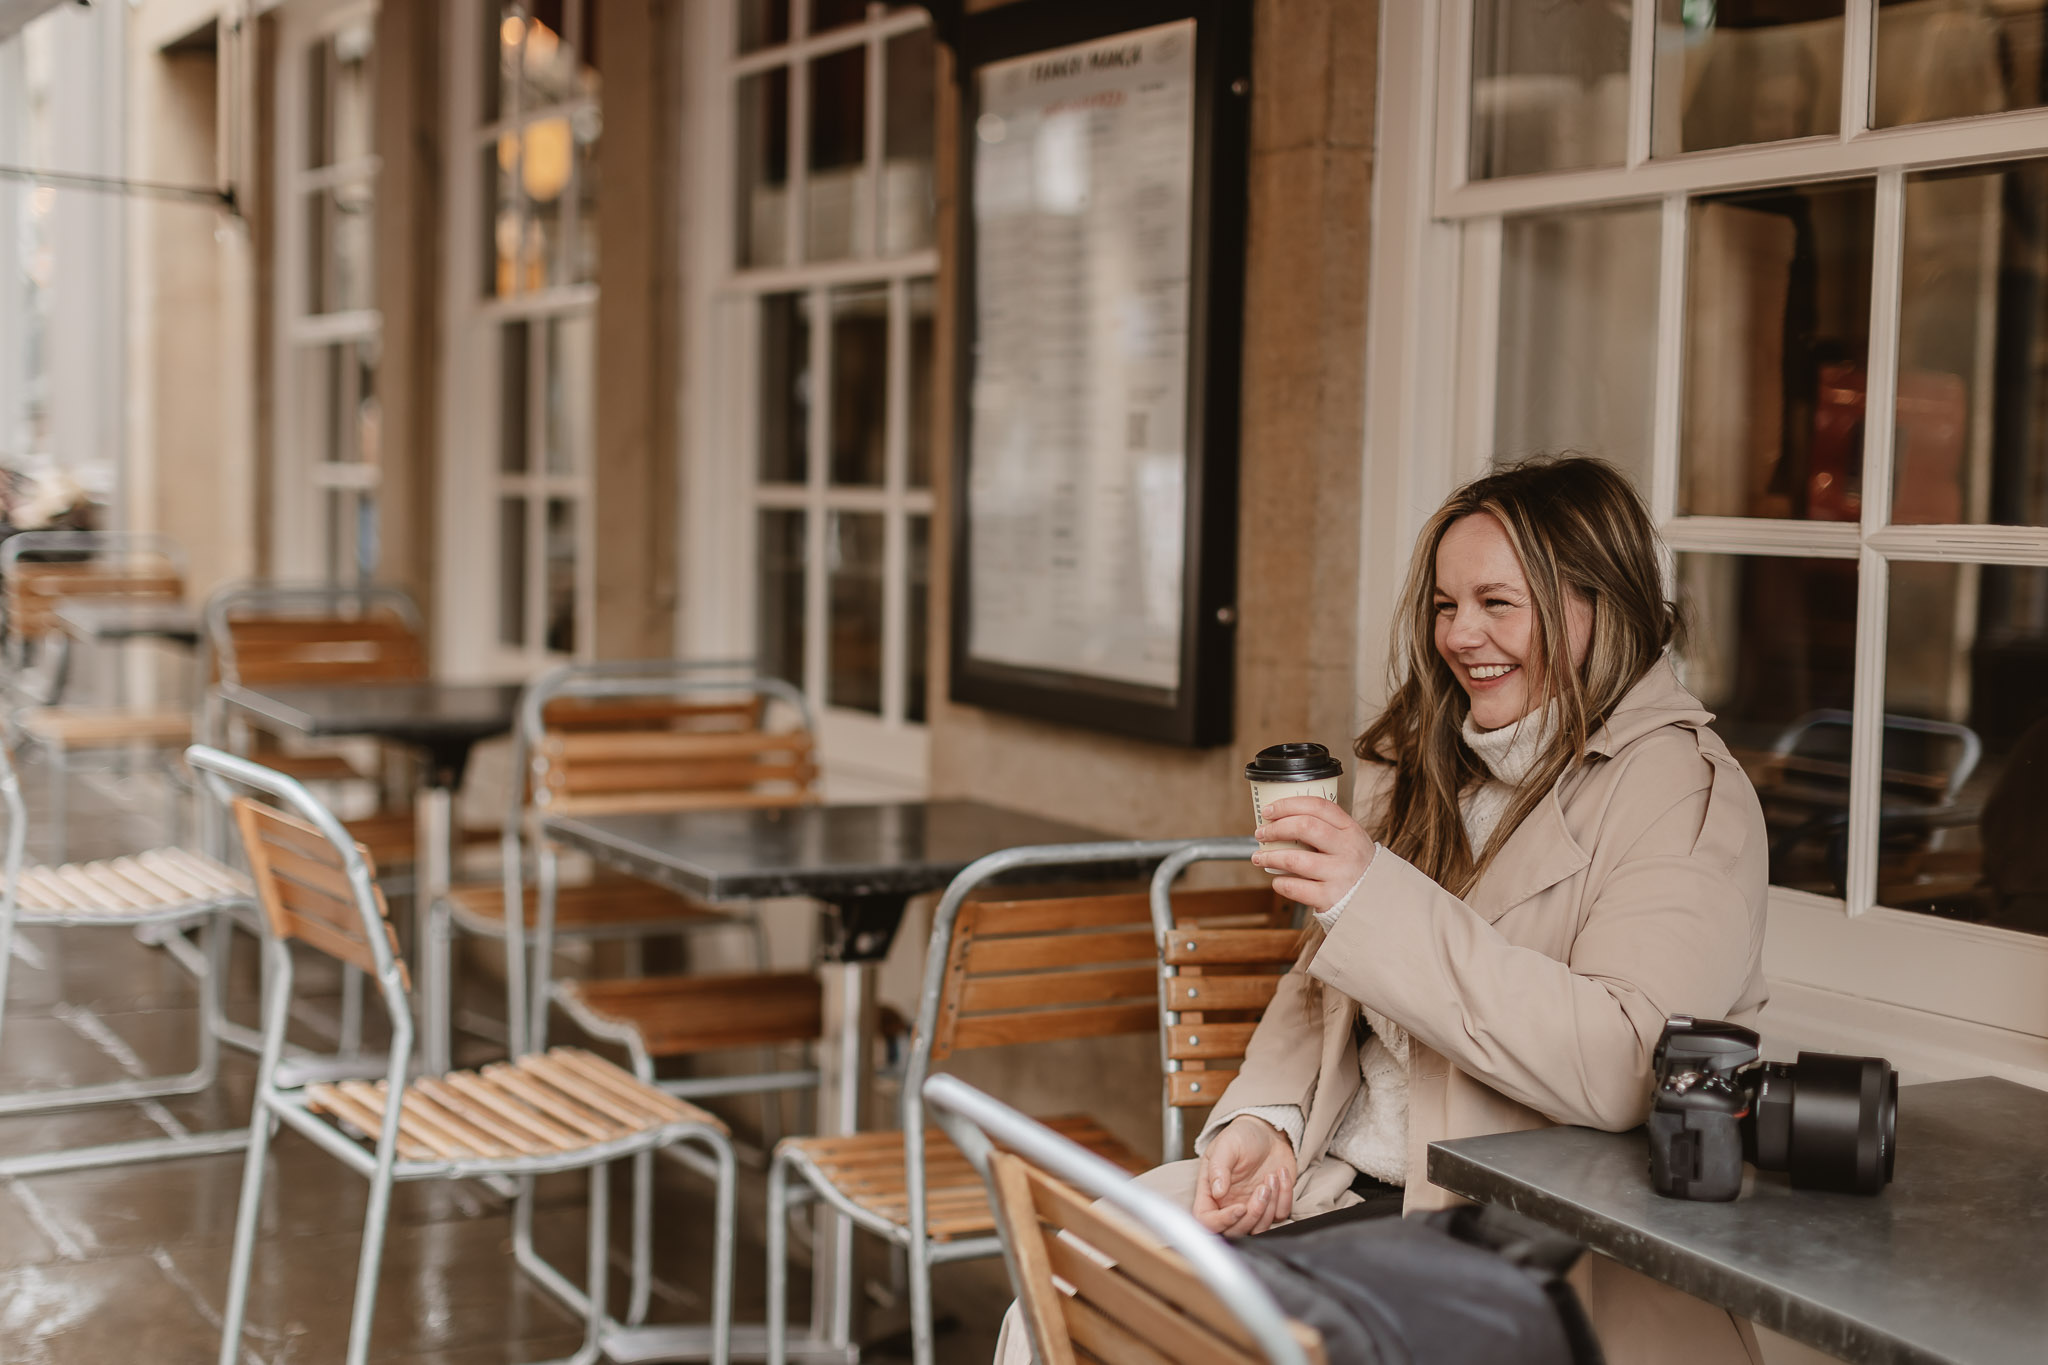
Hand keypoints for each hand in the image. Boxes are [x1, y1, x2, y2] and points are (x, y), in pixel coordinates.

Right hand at [1192, 1115, 1296, 1235]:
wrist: (1268, 1131)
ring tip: (1272, 1177)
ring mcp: (1251, 1207)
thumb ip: (1219, 1168)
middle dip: (1253, 1214)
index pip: (1207, 1220)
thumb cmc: (1242, 1136)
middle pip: (1235, 1232)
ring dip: (1270, 1206)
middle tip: (1263, 1188)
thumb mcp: (1226, 1145)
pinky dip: (1285, 1197)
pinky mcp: (1272, 1205)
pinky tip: (1281, 1174)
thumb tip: (1217, 1192)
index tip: (1240, 1207)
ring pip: (1259, 1228)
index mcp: (1211, 1192)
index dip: (1222, 1222)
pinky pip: (1280, 1216)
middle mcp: (1229, 1204)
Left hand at [1251, 794, 1376, 911]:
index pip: (1318, 806)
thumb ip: (1325, 829)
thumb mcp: (1349, 841)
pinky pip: (1296, 888)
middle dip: (1275, 828)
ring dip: (1271, 856)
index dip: (1288, 804)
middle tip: (1261, 833)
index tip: (1268, 810)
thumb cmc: (1354, 867)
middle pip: (1305, 827)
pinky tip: (1278, 881)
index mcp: (1350, 829)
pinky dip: (1281, 883)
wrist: (1376, 902)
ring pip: (1295, 859)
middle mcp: (1347, 849)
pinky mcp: (1330, 897)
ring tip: (1259, 858)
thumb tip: (1281, 819)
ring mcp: (1340, 874)